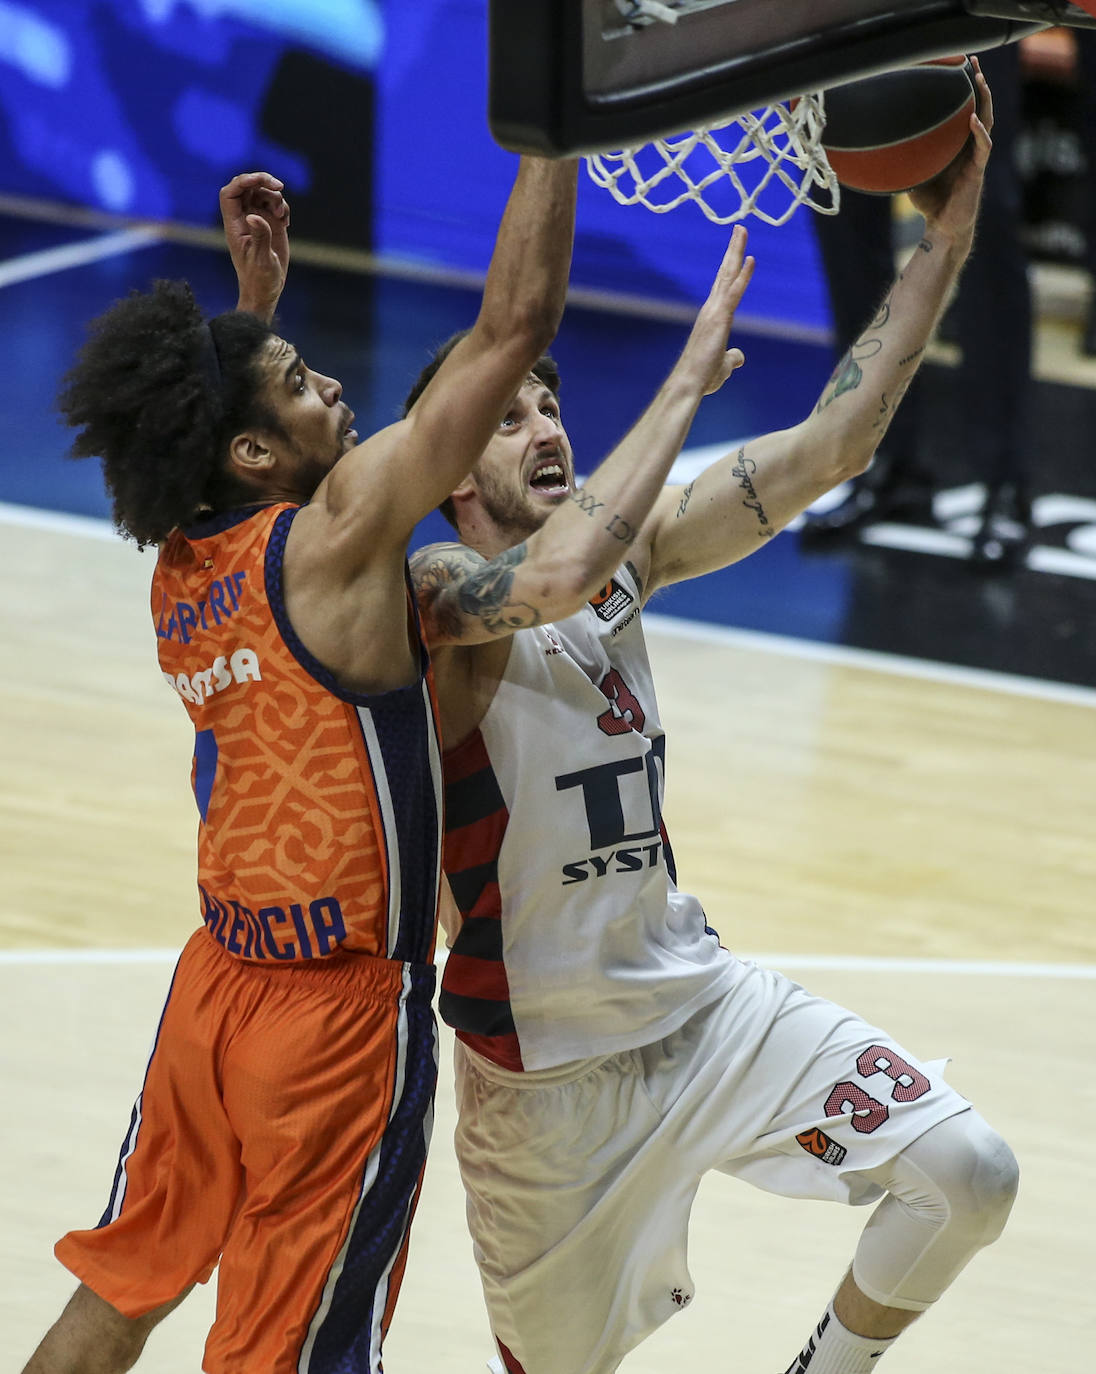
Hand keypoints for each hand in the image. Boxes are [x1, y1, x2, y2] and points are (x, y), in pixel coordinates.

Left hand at [220, 171, 289, 321]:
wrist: (266, 291)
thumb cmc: (260, 280)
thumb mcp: (261, 260)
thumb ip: (260, 237)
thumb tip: (252, 216)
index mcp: (234, 226)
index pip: (230, 194)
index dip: (242, 182)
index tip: (259, 180)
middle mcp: (244, 219)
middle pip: (246, 187)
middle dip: (262, 181)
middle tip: (279, 186)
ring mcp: (257, 220)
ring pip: (262, 193)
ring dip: (275, 197)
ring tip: (282, 216)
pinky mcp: (270, 224)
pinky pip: (274, 204)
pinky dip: (283, 207)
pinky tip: (286, 224)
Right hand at [676, 225, 754, 395]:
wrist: (689, 384)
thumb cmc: (702, 378)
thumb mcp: (723, 366)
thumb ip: (732, 358)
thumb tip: (739, 357)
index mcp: (712, 317)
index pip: (724, 286)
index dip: (732, 266)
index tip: (739, 249)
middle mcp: (711, 309)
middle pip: (725, 273)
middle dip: (733, 249)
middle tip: (740, 228)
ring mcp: (714, 312)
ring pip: (728, 276)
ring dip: (736, 252)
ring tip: (742, 230)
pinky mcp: (720, 318)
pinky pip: (734, 292)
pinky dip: (743, 276)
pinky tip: (751, 259)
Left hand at [907, 56, 991, 245]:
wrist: (942, 227)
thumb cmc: (929, 201)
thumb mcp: (912, 173)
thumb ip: (904, 156)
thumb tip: (877, 142)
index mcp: (957, 143)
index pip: (963, 109)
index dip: (962, 88)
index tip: (957, 65)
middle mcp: (969, 145)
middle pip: (979, 106)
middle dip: (978, 83)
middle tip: (972, 60)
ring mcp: (976, 156)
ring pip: (986, 120)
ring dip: (984, 99)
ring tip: (978, 79)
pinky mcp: (977, 171)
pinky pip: (982, 147)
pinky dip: (978, 133)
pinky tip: (972, 119)